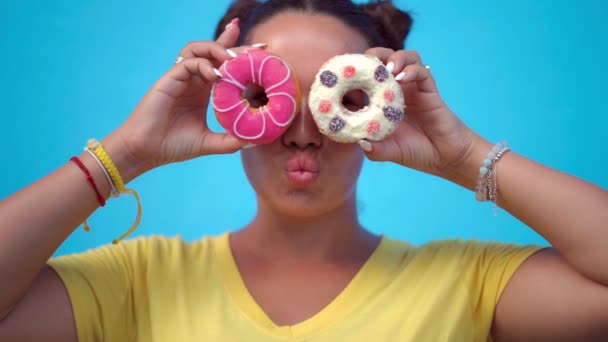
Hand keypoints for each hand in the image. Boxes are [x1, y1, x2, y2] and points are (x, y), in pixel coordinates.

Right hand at [103, 23, 249, 179]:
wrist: (146, 151)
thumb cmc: (172, 146)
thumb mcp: (209, 143)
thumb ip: (230, 141)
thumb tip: (254, 141)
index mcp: (203, 91)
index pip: (223, 66)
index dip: (240, 56)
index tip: (263, 52)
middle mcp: (194, 81)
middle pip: (215, 52)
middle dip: (235, 45)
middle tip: (258, 48)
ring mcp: (181, 78)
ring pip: (200, 50)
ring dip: (218, 50)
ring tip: (234, 60)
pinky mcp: (169, 79)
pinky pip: (188, 62)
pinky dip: (203, 65)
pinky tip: (216, 76)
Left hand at [361, 48, 480, 176]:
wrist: (445, 157)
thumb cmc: (415, 152)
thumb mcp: (389, 153)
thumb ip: (374, 150)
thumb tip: (360, 141)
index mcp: (381, 101)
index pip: (364, 78)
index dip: (354, 73)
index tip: (343, 75)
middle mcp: (396, 90)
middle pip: (382, 59)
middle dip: (372, 56)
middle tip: (366, 64)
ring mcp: (412, 87)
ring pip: (403, 57)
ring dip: (393, 57)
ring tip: (387, 69)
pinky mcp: (429, 89)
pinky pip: (421, 70)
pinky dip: (411, 70)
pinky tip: (403, 78)